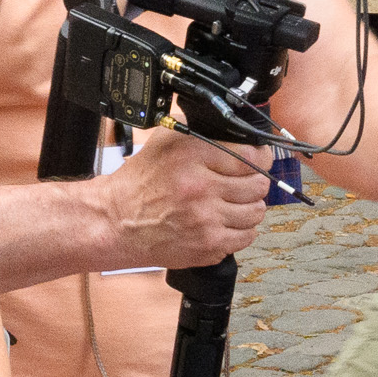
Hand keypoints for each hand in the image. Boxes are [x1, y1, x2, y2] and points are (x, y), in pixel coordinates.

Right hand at [91, 128, 272, 269]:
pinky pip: (246, 237)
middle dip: (253, 184)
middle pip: (259, 186)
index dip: (260, 159)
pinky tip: (224, 223)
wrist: (117, 222)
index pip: (251, 157)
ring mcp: (206, 220)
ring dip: (248, 208)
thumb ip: (199, 131)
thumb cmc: (141, 183)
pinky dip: (240, 231)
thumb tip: (237, 131)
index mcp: (192, 157)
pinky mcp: (208, 245)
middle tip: (241, 185)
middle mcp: (201, 188)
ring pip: (256, 212)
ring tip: (232, 205)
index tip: (258, 162)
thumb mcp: (164, 142)